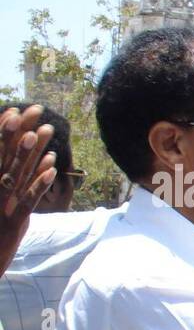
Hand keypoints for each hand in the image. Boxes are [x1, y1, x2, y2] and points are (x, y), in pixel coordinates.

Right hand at [0, 105, 56, 275]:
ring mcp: (1, 205)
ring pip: (19, 173)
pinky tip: (52, 167)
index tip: (18, 110)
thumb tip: (17, 165)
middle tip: (37, 108)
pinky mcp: (14, 222)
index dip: (5, 130)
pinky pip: (29, 199)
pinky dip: (39, 182)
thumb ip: (3, 182)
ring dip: (33, 150)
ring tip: (46, 129)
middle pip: (8, 155)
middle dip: (22, 130)